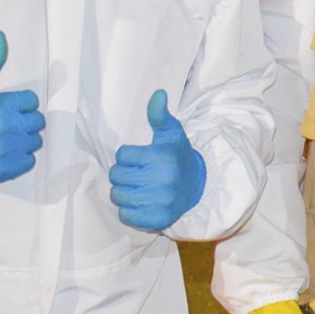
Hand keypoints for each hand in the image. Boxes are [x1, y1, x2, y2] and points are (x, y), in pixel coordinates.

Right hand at [0, 31, 42, 182]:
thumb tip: (1, 36)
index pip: (31, 101)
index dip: (19, 102)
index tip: (4, 106)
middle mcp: (3, 130)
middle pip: (36, 122)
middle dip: (23, 119)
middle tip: (4, 121)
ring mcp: (3, 152)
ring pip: (34, 142)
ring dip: (23, 138)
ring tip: (3, 136)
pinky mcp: (1, 170)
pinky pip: (27, 162)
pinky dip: (19, 158)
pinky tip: (3, 151)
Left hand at [109, 90, 206, 230]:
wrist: (197, 186)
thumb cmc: (177, 157)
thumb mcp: (171, 134)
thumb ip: (159, 115)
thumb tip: (158, 93)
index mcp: (163, 158)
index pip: (122, 155)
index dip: (128, 155)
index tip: (140, 158)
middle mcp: (163, 181)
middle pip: (117, 176)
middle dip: (122, 173)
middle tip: (136, 173)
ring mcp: (161, 202)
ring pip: (118, 196)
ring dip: (122, 191)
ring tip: (136, 187)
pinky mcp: (157, 220)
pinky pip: (125, 215)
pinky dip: (128, 210)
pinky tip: (140, 202)